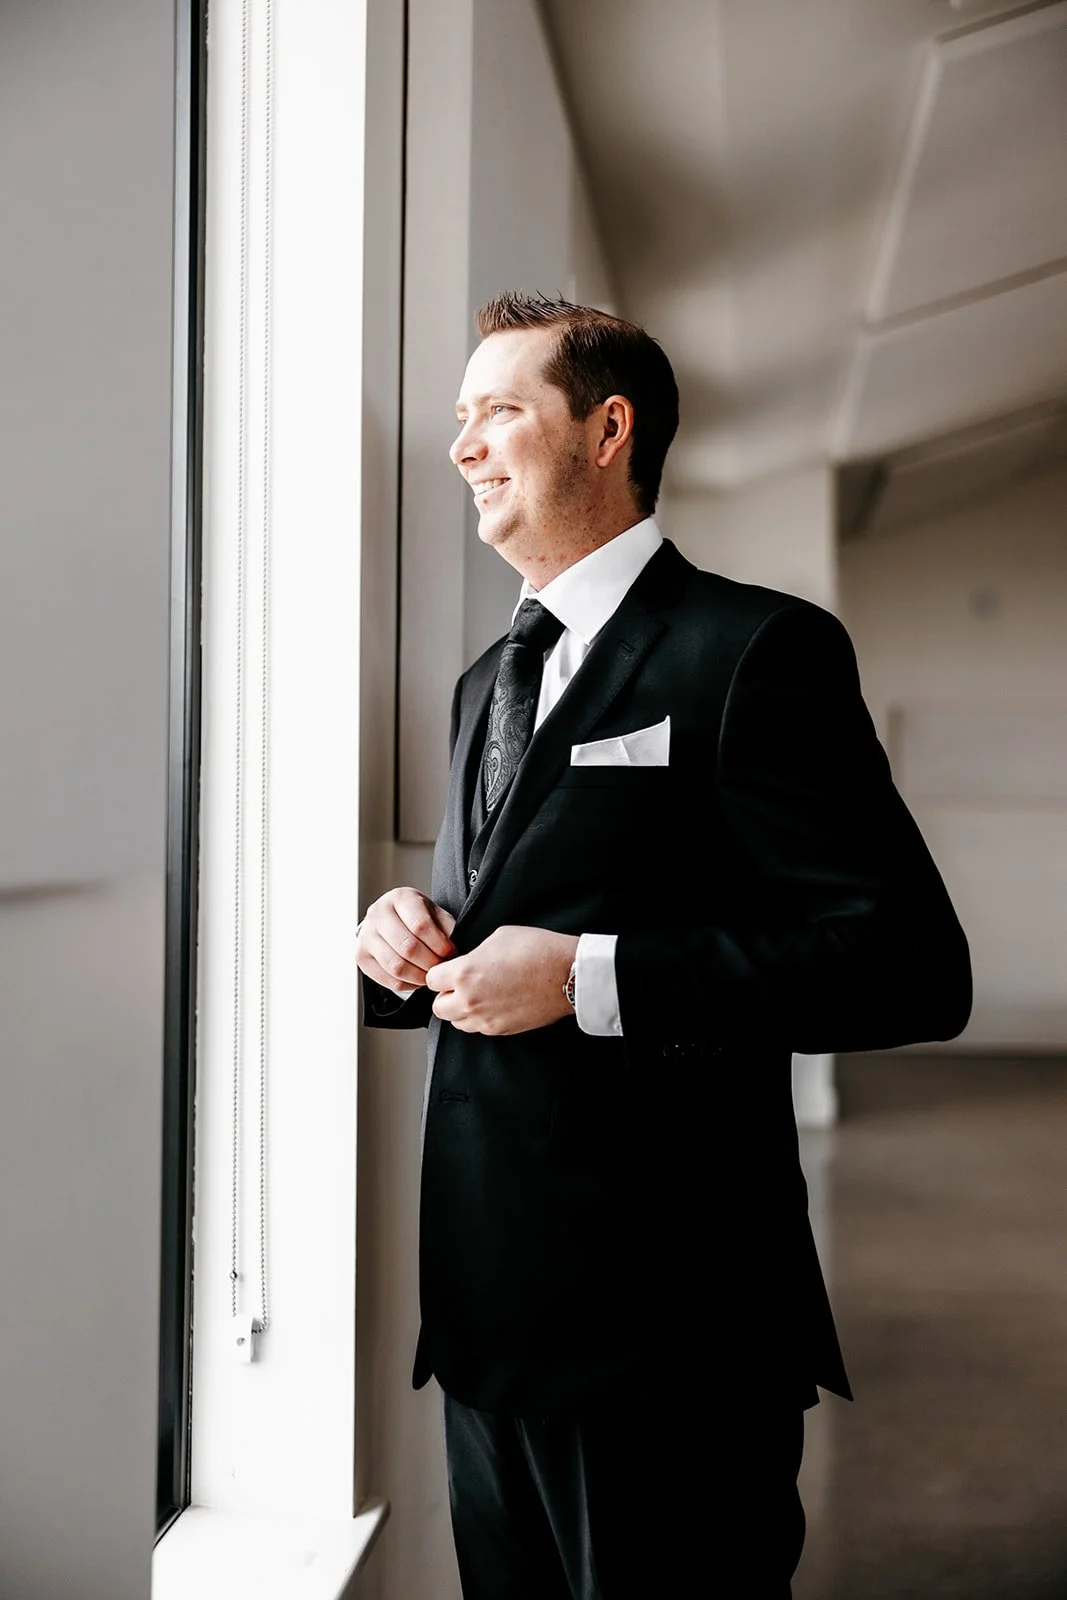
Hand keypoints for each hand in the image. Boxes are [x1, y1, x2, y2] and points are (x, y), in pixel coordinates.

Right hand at [356, 887, 456, 992]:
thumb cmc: (417, 917)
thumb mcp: (436, 914)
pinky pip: (387, 980)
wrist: (394, 920)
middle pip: (407, 947)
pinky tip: (417, 979)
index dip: (439, 944)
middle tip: (442, 968)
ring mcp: (365, 936)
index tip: (450, 953)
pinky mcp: (361, 956)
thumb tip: (453, 953)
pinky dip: (407, 984)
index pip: (420, 925)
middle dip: (430, 962)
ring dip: (419, 977)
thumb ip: (446, 929)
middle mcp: (377, 914)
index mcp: (399, 898)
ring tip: (431, 975)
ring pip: (396, 966)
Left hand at [425, 925, 578, 1035]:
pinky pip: (479, 1028)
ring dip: (461, 1009)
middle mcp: (469, 1001)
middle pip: (438, 1007)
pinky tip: (495, 1003)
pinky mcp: (501, 1030)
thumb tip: (468, 963)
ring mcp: (485, 1020)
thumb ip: (474, 954)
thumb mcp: (498, 937)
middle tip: (461, 984)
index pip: (431, 980)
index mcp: (464, 974)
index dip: (440, 972)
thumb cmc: (537, 949)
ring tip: (479, 995)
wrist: (568, 975)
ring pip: (457, 1022)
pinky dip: (480, 1018)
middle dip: (446, 995)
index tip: (449, 969)